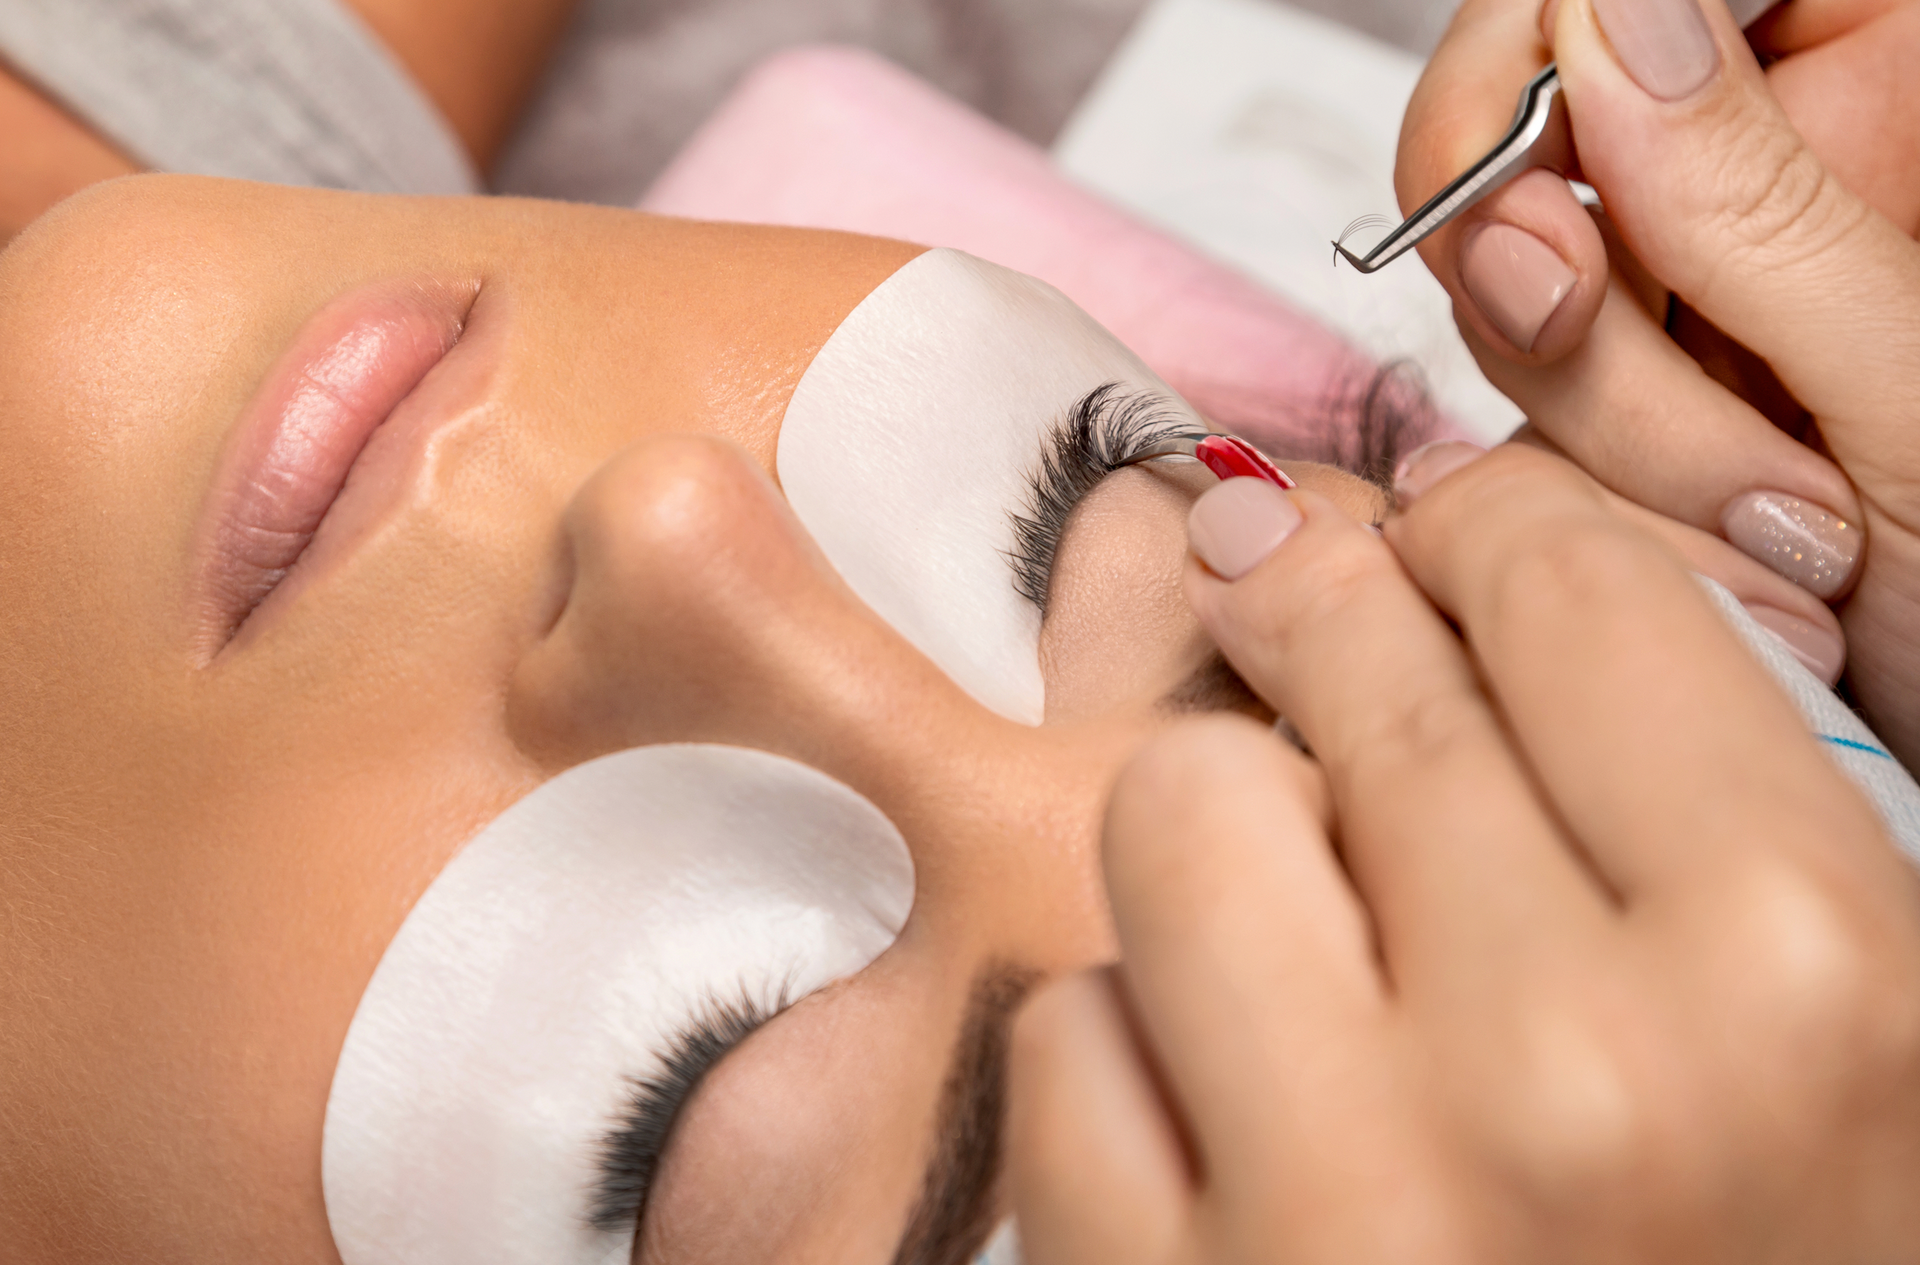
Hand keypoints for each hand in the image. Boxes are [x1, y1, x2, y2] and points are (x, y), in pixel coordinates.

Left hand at [1007, 451, 1919, 1263]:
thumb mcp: (1853, 1050)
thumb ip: (1710, 797)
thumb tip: (1487, 559)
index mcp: (1805, 980)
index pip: (1569, 588)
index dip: (1492, 534)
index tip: (1443, 543)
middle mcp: (1569, 1075)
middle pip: (1351, 665)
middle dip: (1328, 619)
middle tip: (1312, 615)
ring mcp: (1338, 1202)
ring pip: (1176, 810)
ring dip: (1231, 844)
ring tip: (1306, 945)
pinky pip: (1066, 1033)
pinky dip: (1133, 1058)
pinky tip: (1235, 1140)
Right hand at [1396, 0, 1919, 764]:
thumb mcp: (1910, 387)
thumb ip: (1750, 202)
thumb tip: (1608, 16)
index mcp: (1883, 88)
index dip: (1558, 47)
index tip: (1549, 161)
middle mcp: (1767, 182)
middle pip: (1538, 133)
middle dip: (1556, 264)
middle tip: (1586, 324)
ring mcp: (1685, 304)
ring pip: (1512, 299)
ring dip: (1601, 425)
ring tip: (1772, 516)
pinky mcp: (1619, 417)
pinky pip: (1515, 422)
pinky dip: (1584, 504)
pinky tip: (1726, 550)